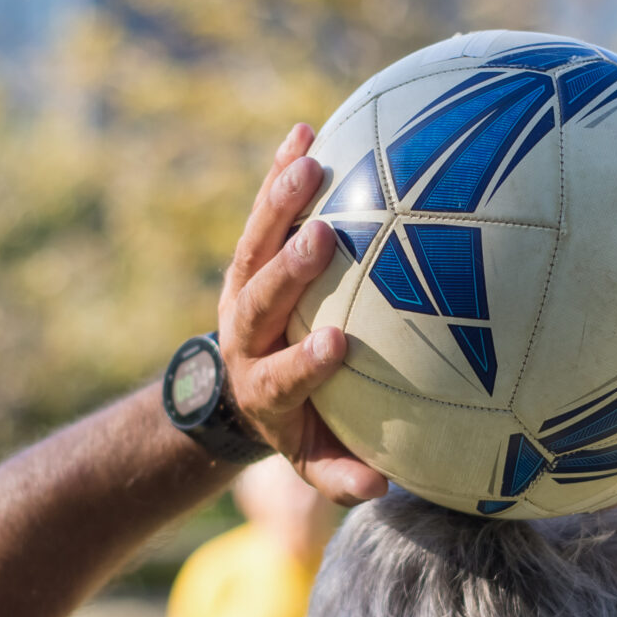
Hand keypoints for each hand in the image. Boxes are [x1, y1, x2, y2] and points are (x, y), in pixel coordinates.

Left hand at [219, 124, 389, 504]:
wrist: (236, 388)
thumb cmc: (298, 424)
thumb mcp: (312, 458)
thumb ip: (340, 473)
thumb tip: (381, 487)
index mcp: (263, 386)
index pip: (281, 373)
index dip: (306, 360)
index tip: (339, 343)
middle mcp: (246, 334)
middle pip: (260, 299)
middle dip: (289, 270)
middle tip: (324, 237)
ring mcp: (242, 290)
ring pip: (254, 244)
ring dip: (279, 203)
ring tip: (309, 161)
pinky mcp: (248, 257)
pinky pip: (263, 211)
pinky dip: (278, 172)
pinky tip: (303, 129)